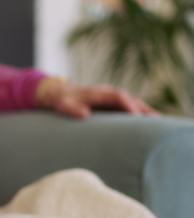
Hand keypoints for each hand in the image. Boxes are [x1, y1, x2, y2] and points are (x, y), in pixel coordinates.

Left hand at [36, 78, 158, 118]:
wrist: (58, 93)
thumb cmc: (61, 101)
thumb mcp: (63, 105)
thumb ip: (72, 109)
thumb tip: (85, 115)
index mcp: (98, 93)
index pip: (118, 97)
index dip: (129, 105)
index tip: (137, 117)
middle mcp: (107, 93)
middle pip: (130, 99)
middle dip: (143, 109)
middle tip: (156, 121)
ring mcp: (110, 98)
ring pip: (131, 103)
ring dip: (144, 112)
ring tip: (158, 124)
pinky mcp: (110, 105)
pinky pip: (127, 108)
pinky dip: (138, 114)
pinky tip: (146, 124)